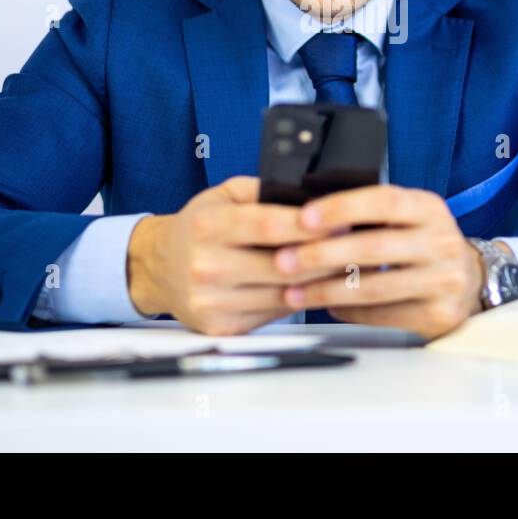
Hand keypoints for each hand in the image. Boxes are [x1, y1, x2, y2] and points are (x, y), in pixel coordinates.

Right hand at [126, 176, 348, 335]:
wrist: (158, 268)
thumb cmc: (199, 227)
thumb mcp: (223, 195)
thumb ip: (264, 191)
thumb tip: (312, 193)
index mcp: (209, 226)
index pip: (269, 226)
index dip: (310, 225)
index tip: (344, 220)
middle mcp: (207, 265)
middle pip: (283, 266)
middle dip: (326, 256)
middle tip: (359, 246)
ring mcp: (212, 301)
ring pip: (284, 295)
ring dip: (321, 282)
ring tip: (347, 266)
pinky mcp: (221, 327)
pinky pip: (274, 314)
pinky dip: (300, 300)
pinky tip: (318, 287)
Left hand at [273, 184, 487, 339]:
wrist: (470, 281)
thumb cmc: (421, 244)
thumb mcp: (407, 218)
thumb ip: (370, 214)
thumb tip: (306, 217)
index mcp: (428, 208)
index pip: (383, 201)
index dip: (341, 208)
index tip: (304, 217)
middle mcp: (441, 241)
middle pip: (374, 247)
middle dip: (322, 254)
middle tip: (283, 260)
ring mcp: (443, 280)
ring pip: (374, 287)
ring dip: (326, 290)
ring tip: (292, 293)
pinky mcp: (438, 313)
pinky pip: (382, 314)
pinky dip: (347, 311)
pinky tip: (325, 306)